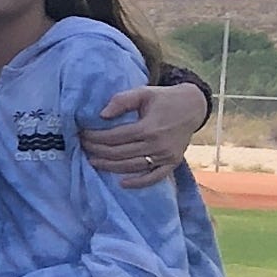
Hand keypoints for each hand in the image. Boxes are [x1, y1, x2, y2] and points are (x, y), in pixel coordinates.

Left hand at [81, 84, 204, 186]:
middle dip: (97, 151)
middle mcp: (157, 144)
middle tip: (83, 148)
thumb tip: (101, 115)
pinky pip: (154, 177)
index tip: (82, 135)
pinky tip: (122, 184)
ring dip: (110, 166)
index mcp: (149, 127)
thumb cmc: (164, 98)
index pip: (114, 137)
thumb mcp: (143, 92)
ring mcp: (166, 156)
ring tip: (93, 161)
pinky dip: (138, 183)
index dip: (95, 137)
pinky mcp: (172, 162)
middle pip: (120, 153)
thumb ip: (122, 100)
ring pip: (132, 166)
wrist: (193, 106)